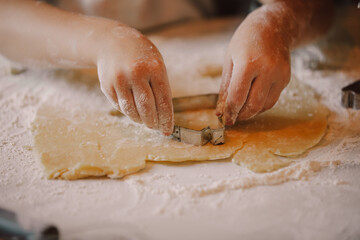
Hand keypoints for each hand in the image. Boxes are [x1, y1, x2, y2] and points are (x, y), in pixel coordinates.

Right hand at [97, 24, 172, 134]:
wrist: (111, 42)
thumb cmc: (140, 56)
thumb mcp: (156, 64)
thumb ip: (160, 87)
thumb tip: (163, 115)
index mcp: (155, 68)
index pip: (164, 101)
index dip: (166, 119)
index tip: (167, 130)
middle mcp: (137, 73)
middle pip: (147, 108)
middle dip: (152, 122)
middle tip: (154, 127)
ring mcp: (120, 80)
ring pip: (131, 110)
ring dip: (139, 120)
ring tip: (144, 120)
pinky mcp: (107, 85)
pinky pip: (120, 106)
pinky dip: (127, 111)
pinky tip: (132, 109)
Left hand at [216, 11, 290, 125]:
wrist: (274, 26)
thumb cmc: (246, 41)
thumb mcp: (230, 60)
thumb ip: (225, 87)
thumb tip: (221, 111)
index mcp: (248, 63)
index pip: (238, 97)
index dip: (231, 112)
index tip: (226, 120)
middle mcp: (267, 70)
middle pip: (253, 105)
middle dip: (241, 115)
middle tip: (233, 118)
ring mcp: (280, 74)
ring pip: (265, 106)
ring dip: (252, 112)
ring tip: (241, 109)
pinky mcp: (286, 78)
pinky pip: (272, 99)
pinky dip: (261, 104)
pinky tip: (252, 100)